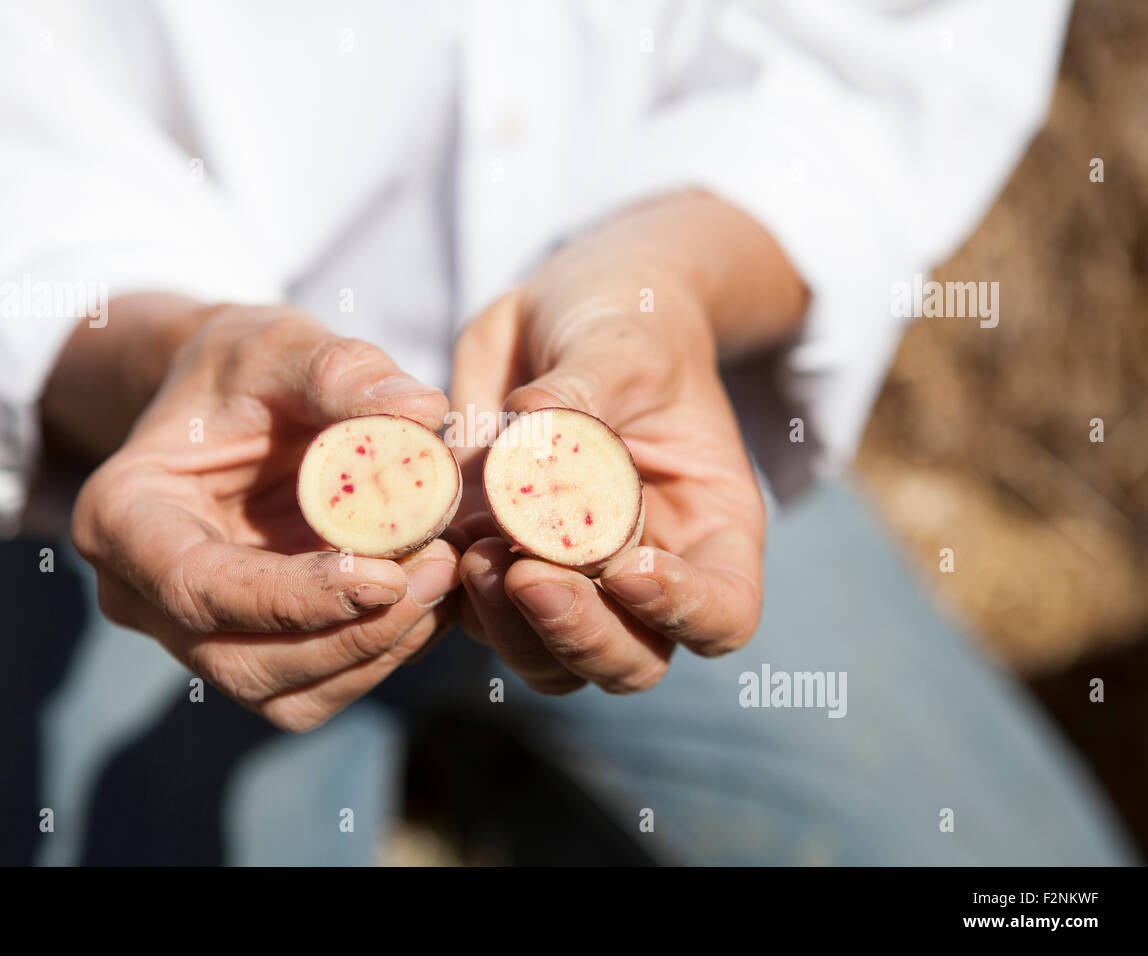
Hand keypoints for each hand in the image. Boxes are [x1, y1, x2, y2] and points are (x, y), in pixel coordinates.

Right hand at [70, 301, 459, 730]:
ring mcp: (195, 636)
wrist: (237, 404)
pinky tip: (431, 596)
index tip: (387, 577)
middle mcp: (145, 596)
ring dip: (377, 651)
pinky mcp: (253, 653)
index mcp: (123, 517)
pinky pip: (319, 688)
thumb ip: (340, 371)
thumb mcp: (283, 345)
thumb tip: (425, 411)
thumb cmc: (248, 371)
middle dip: (353, 632)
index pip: (198, 587)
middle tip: (438, 570)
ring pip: (288, 694)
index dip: (294, 597)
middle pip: (245, 661)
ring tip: (443, 576)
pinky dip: (383, 653)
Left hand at [449, 242, 771, 695]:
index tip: (626, 566)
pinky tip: (438, 539)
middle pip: (632, 661)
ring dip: (511, 627)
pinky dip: (458, 599)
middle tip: (526, 572)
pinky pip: (481, 621)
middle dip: (579, 631)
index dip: (682, 611)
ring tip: (475, 552)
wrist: (569, 315)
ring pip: (550, 661)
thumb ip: (586, 393)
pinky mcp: (504, 571)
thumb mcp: (619, 342)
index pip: (723, 612)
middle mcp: (648, 575)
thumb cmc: (624, 325)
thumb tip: (530, 441)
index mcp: (709, 529)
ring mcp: (574, 583)